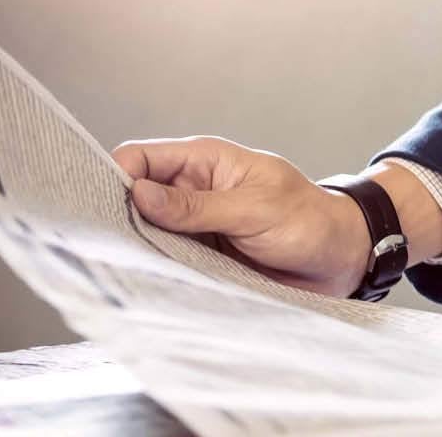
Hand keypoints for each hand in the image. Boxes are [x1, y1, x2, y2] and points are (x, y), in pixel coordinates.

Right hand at [112, 136, 370, 296]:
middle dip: (117, 218)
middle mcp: (193, 191)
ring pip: (145, 233)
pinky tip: (148, 283)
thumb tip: (139, 195)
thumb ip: (198, 207)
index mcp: (205, 162)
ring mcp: (194, 226)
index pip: (140, 158)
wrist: (342, 259)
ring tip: (124, 268)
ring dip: (137, 248)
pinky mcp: (201, 256)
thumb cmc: (309, 222)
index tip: (99, 207)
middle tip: (104, 245)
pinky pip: (167, 260)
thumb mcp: (255, 210)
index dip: (115, 177)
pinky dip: (157, 270)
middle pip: (133, 198)